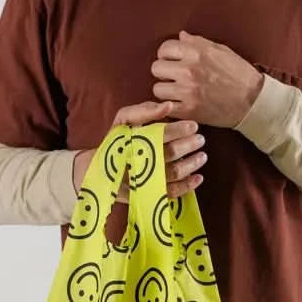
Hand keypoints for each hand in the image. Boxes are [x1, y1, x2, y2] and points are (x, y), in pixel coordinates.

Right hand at [73, 101, 206, 203]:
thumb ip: (144, 110)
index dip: (178, 130)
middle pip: (170, 154)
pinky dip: (187, 186)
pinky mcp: (148, 195)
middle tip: (201, 139)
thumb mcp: (124, 120)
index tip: (193, 125)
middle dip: (189, 145)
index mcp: (133, 140)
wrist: (99, 170)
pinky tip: (198, 178)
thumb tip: (168, 106)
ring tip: (203, 156)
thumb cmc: (117, 141)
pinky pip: (170, 193)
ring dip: (191, 164)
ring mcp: (144, 180)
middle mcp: (139, 161)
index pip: (159, 134)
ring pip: (173, 173)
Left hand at [151, 30, 263, 127]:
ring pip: (157, 89)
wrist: (253, 100)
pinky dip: (170, 106)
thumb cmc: (239, 74)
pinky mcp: (189, 110)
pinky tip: (179, 104)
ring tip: (177, 91)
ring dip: (166, 90)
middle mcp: (188, 69)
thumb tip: (181, 36)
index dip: (167, 54)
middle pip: (156, 68)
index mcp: (196, 52)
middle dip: (164, 72)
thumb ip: (198, 43)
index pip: (164, 48)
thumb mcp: (221, 50)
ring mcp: (187, 91)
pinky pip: (165, 107)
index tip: (172, 60)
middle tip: (174, 77)